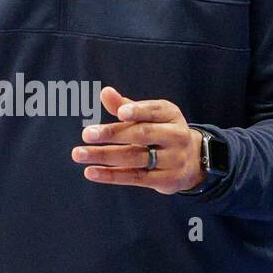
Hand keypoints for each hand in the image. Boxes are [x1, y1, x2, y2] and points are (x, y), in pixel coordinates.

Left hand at [72, 86, 204, 194]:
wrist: (193, 161)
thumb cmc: (163, 132)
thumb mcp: (152, 116)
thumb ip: (127, 107)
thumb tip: (105, 92)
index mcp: (170, 115)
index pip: (153, 111)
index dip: (137, 111)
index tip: (119, 113)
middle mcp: (176, 136)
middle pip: (142, 134)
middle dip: (112, 134)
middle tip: (87, 134)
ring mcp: (173, 160)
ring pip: (134, 157)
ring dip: (104, 156)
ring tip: (79, 154)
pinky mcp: (166, 180)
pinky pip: (135, 177)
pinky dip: (111, 175)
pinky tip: (91, 172)